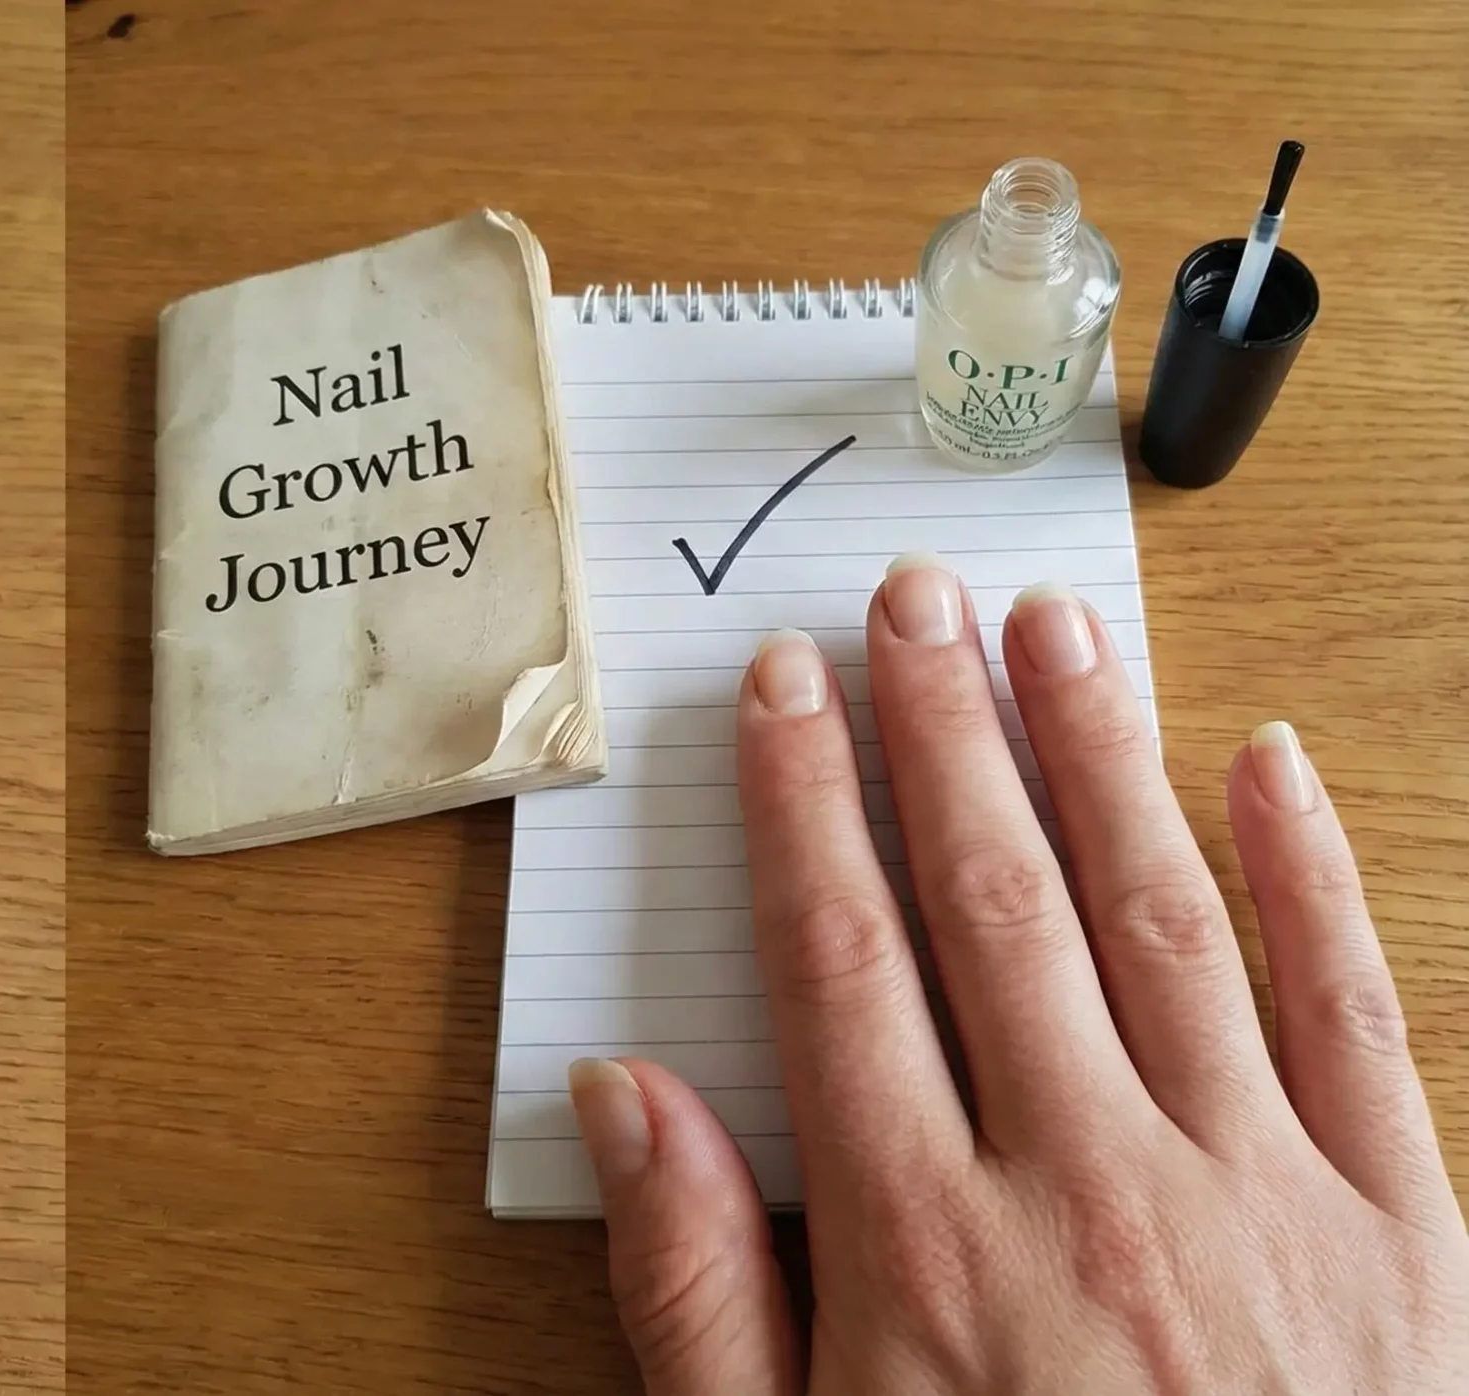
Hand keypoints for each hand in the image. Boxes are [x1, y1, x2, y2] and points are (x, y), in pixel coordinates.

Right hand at [568, 553, 1468, 1393]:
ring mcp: (1264, 1202)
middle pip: (994, 903)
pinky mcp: (1409, 1239)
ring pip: (1161, 919)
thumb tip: (625, 1101)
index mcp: (926, 1248)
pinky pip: (1355, 1017)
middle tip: (911, 601)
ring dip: (1098, 756)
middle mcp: (1090, 1187)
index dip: (803, 805)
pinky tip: (1264, 765)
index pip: (843, 961)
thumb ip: (700, 1293)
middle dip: (942, 733)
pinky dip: (1310, 880)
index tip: (783, 691)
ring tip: (1052, 631)